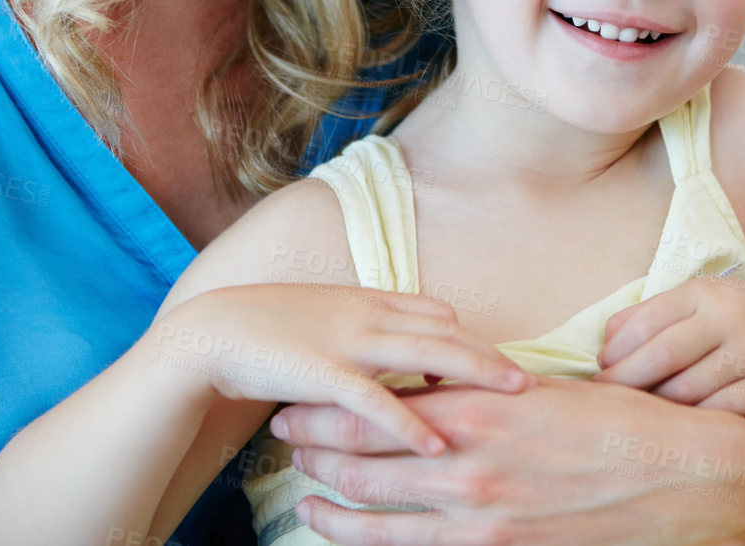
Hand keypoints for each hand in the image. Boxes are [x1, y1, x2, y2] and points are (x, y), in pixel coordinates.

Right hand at [147, 284, 529, 455]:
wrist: (210, 334)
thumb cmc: (265, 331)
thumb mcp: (323, 319)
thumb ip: (362, 329)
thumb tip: (398, 350)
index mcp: (365, 299)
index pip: (436, 313)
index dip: (471, 336)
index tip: (503, 358)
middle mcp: (366, 314)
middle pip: (446, 331)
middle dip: (492, 354)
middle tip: (533, 378)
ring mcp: (348, 341)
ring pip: (428, 356)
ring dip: (475, 376)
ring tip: (514, 398)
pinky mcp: (324, 374)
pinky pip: (378, 402)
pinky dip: (412, 423)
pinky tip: (438, 445)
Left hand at [271, 377, 744, 544]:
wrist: (691, 482)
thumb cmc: (622, 424)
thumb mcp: (544, 388)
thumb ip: (482, 389)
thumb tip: (438, 384)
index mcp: (477, 408)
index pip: (373, 406)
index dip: (325, 405)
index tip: (298, 397)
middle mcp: (468, 465)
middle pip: (358, 462)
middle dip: (312, 451)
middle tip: (283, 438)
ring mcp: (482, 519)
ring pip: (376, 519)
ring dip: (329, 508)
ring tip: (303, 497)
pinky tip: (357, 542)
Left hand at [595, 277, 744, 415]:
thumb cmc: (729, 321)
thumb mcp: (694, 303)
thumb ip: (648, 316)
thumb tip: (605, 346)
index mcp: (703, 292)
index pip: (647, 321)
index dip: (617, 350)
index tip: (601, 369)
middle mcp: (730, 317)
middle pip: (664, 354)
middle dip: (627, 379)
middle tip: (606, 395)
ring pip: (689, 389)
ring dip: (657, 404)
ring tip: (639, 410)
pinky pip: (721, 412)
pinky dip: (694, 420)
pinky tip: (678, 424)